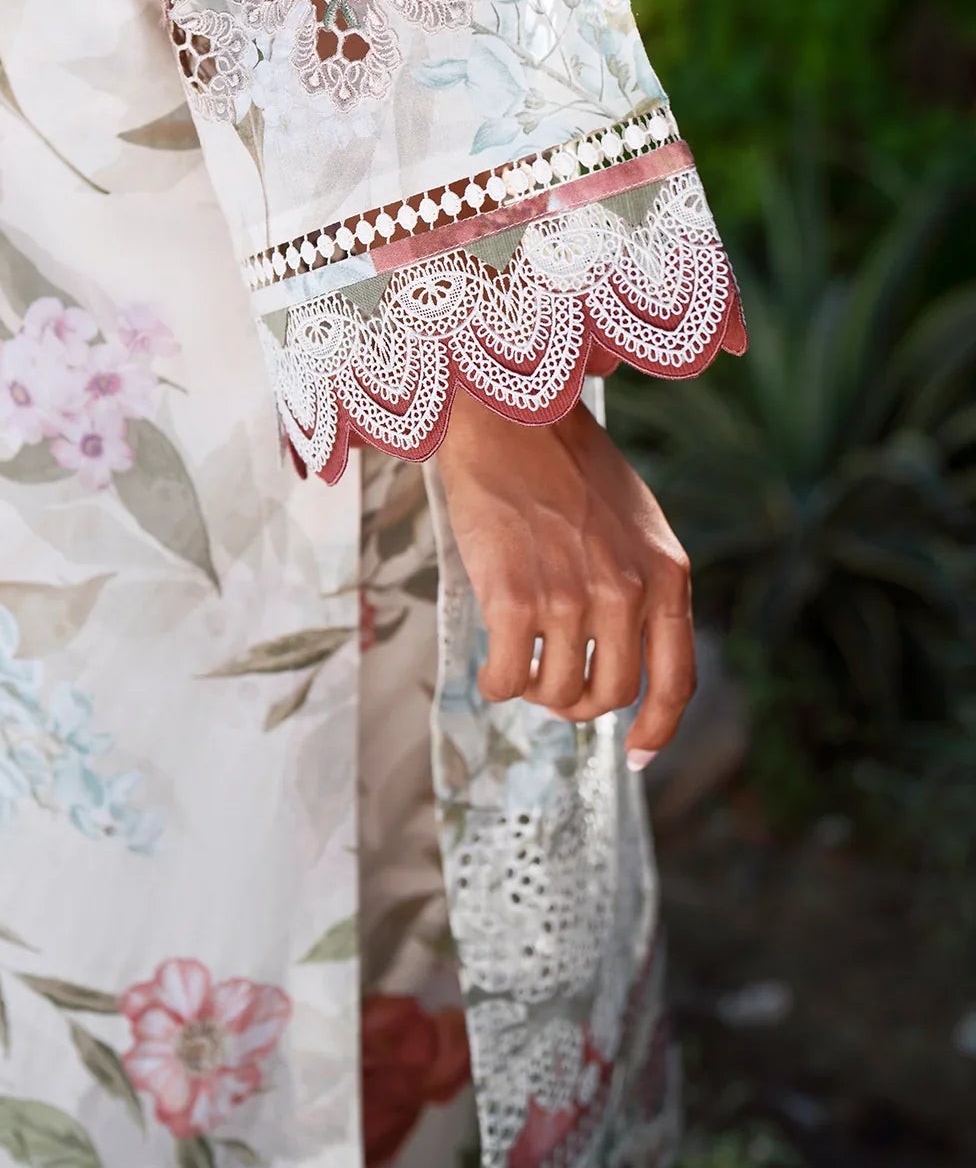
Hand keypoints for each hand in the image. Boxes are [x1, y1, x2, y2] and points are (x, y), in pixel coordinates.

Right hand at [433, 392, 695, 767]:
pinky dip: (497, 682)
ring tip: (519, 663)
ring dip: (534, 690)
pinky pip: (507, 676)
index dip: (657, 729)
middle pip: (609, 694)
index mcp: (667, 576)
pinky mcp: (512, 597)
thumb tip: (625, 651)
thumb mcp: (636, 522)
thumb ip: (642, 584)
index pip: (675, 681)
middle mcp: (626, 593)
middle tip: (551, 684)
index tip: (636, 753)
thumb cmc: (567, 463)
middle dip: (578, 703)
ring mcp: (570, 597)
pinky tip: (491, 664)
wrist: (511, 415)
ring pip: (556, 692)